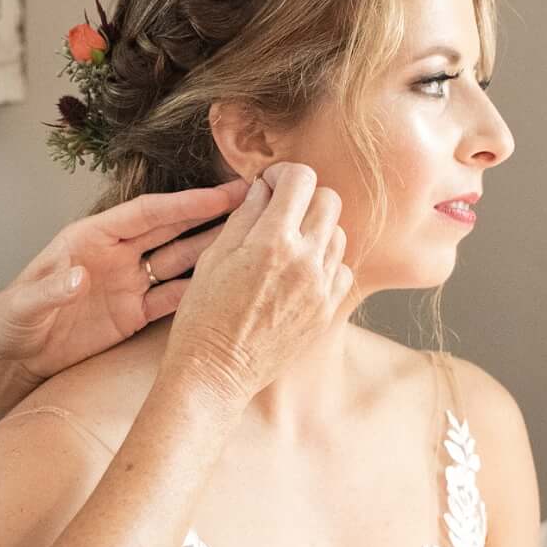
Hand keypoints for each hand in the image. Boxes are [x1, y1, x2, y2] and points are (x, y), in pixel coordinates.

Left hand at [0, 180, 252, 396]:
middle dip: (211, 215)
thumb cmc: (9, 323)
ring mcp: (128, 284)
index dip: (183, 204)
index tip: (221, 194)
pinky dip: (200, 292)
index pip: (146, 214)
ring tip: (254, 238)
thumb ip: (50, 289)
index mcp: (90, 239)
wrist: (12, 360)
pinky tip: (230, 285)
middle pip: (172, 229)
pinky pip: (172, 299)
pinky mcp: (134, 315)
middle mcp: (115, 255)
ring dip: (214, 249)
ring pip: (180, 261)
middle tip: (254, 200)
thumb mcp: (22, 306)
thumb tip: (77, 277)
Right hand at [164, 163, 353, 402]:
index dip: (283, 174)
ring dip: (317, 230)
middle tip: (281, 212)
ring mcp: (321, 287)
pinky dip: (325, 263)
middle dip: (304, 197)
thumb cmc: (204, 315)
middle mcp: (304, 261)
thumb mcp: (214, 256)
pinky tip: (300, 273)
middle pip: (329, 200)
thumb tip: (264, 187)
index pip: (300, 179)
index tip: (270, 185)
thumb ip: (244, 216)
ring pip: (339, 233)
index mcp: (271, 241)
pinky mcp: (327, 310)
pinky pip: (342, 269)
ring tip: (288, 246)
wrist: (216, 371)